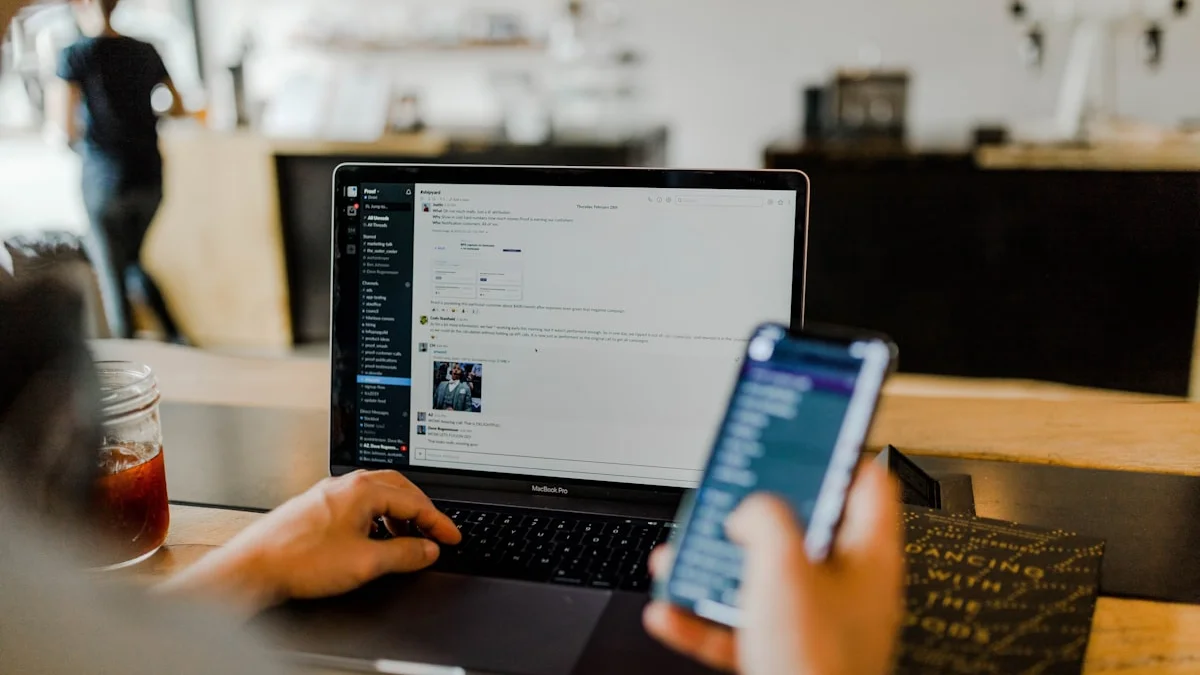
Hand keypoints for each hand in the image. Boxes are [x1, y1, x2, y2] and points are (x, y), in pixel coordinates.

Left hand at [157, 471, 460, 615]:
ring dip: (399, 515)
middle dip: (422, 511)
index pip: (414, 501)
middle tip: (436, 531)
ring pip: (377, 495)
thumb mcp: (366, 562)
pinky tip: (375, 538)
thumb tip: (428, 549)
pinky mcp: (317, 507)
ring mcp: (329, 494)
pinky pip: (358, 504)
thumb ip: (405, 554)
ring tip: (409, 539)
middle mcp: (346, 484)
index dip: (438, 522)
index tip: (452, 537)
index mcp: (362, 489)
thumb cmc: (300, 560)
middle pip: (398, 489)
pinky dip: (377, 518)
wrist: (254, 567)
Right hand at [644, 462, 903, 674]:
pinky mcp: (785, 655)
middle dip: (750, 515)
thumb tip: (750, 509)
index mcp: (867, 555)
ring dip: (715, 566)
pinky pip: (738, 626)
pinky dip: (702, 617)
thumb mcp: (783, 566)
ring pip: (760, 579)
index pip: (863, 482)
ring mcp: (817, 624)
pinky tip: (671, 610)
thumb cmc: (818, 664)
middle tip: (725, 498)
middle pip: (799, 530)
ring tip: (682, 555)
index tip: (802, 434)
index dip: (833, 452)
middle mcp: (847, 588)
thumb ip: (765, 518)